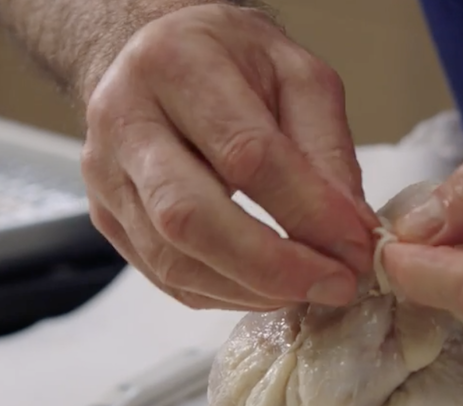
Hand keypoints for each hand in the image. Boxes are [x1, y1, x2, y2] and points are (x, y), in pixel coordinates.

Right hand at [81, 4, 378, 309]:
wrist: (156, 54)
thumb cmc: (232, 61)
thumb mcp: (298, 77)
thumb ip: (327, 150)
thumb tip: (352, 230)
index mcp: (177, 65)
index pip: (246, 155)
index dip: (307, 211)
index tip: (356, 248)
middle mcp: (125, 120)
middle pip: (189, 217)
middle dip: (272, 266)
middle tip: (335, 285)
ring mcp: (105, 175)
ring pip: (173, 259)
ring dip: (252, 289)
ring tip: (310, 289)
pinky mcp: (106, 216)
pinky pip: (165, 276)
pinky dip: (225, 293)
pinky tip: (269, 288)